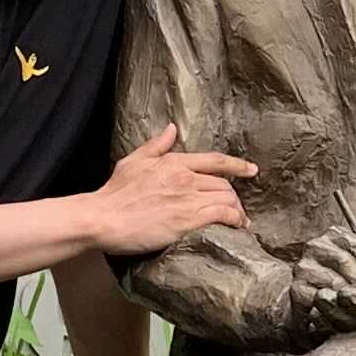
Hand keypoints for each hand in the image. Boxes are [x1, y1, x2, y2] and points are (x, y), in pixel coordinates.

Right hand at [92, 126, 254, 255]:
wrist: (103, 218)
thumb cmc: (114, 193)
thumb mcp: (134, 161)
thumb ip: (156, 145)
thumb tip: (172, 129)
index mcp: (174, 162)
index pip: (214, 160)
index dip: (237, 165)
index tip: (251, 170)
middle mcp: (185, 178)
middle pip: (224, 183)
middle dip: (234, 196)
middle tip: (237, 208)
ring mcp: (188, 198)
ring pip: (226, 199)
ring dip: (237, 210)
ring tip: (239, 221)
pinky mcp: (188, 219)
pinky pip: (222, 215)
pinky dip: (234, 220)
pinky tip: (237, 226)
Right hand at [293, 223, 355, 336]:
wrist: (315, 312)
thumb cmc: (348, 290)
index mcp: (336, 235)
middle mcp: (316, 246)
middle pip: (346, 262)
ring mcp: (303, 267)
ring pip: (334, 282)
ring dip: (354, 299)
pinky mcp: (296, 290)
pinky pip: (321, 300)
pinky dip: (338, 310)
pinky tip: (351, 318)